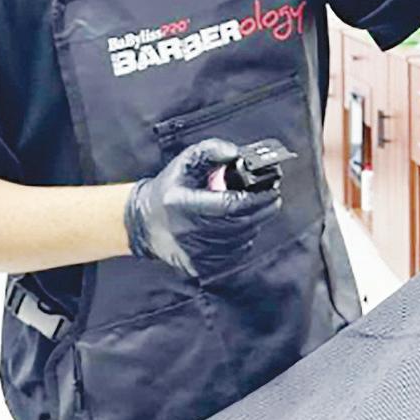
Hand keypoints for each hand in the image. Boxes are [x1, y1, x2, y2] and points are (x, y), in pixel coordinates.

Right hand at [124, 138, 281, 277]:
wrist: (146, 224)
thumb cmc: (169, 189)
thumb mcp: (185, 161)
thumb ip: (212, 150)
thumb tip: (237, 153)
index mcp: (182, 204)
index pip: (228, 205)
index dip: (254, 198)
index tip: (271, 189)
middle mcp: (187, 232)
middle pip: (240, 224)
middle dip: (262, 209)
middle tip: (273, 197)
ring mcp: (194, 254)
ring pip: (241, 239)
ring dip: (254, 223)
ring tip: (255, 207)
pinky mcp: (201, 268)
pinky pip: (234, 253)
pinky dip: (243, 238)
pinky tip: (240, 225)